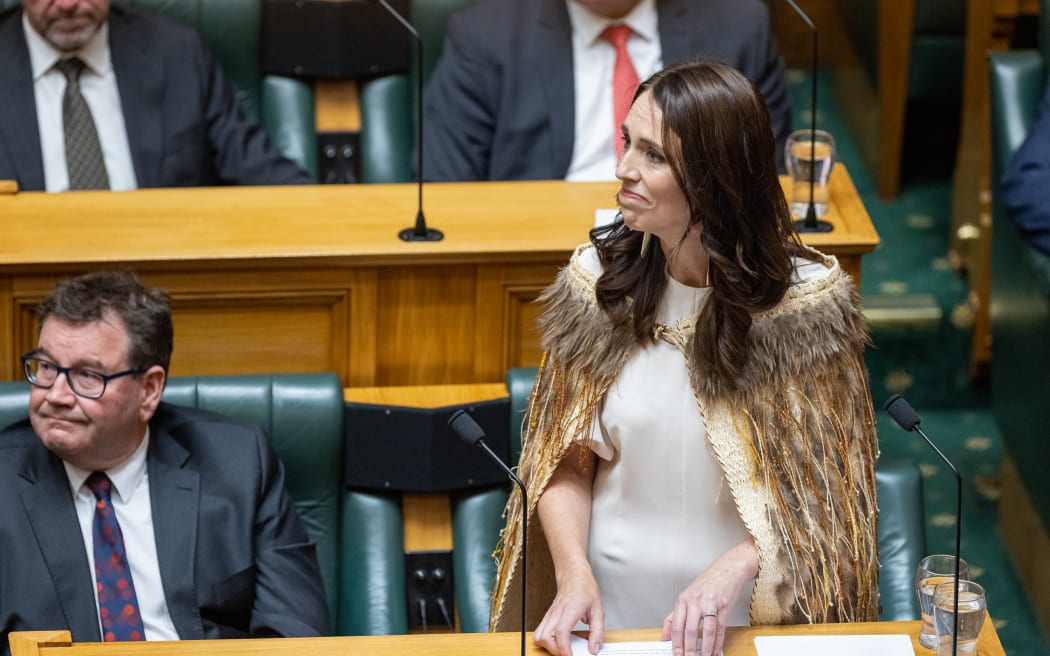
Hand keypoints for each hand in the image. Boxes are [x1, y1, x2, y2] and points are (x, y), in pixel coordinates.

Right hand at [533, 570, 604, 655]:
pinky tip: (558, 641)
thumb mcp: (598, 610)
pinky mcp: (547, 616)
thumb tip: (593, 649)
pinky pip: (540, 632)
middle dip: (556, 651)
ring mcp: (550, 614)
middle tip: (569, 653)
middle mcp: (557, 612)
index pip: (561, 632)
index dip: (564, 649)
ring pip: (539, 636)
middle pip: (546, 637)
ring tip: (563, 648)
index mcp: (570, 609)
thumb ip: (597, 631)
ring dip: (549, 647)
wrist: (573, 575)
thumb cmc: (584, 588)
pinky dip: (546, 642)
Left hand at [660, 539, 758, 655]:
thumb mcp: (687, 596)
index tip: (675, 655)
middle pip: (689, 630)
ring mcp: (709, 603)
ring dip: (704, 649)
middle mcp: (694, 601)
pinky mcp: (723, 606)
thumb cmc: (707, 584)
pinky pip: (719, 628)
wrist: (727, 569)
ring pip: (705, 631)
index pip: (675, 625)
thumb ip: (675, 616)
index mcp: (683, 600)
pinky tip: (715, 650)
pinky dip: (717, 642)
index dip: (675, 643)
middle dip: (688, 649)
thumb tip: (664, 636)